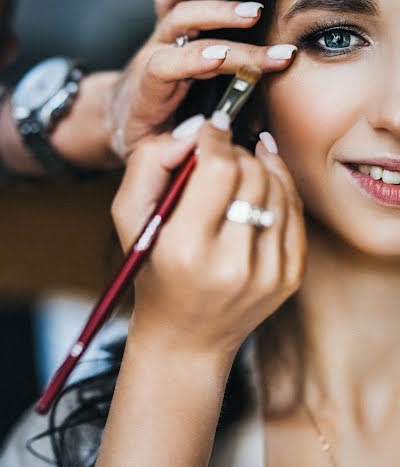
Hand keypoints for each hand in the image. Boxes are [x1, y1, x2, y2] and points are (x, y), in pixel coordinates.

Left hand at [103, 0, 296, 160]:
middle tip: (270, 48)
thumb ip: (172, 149)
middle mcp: (151, 58)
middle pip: (185, 35)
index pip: (166, 66)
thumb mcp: (148, 154)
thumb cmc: (139, 137)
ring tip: (255, 12)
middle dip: (228, 41)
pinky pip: (170, 0)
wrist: (117, 116)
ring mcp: (157, 41)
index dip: (192, 60)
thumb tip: (205, 138)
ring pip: (181, 12)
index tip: (223, 58)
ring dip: (219, 9)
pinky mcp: (163, 32)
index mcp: (146, 91)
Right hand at [112, 118, 306, 358]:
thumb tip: (198, 130)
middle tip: (219, 154)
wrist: (186, 337)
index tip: (211, 129)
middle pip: (252, 173)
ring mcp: (268, 273)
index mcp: (186, 250)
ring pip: (278, 187)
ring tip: (237, 170)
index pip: (219, 168)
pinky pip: (295, 211)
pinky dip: (280, 188)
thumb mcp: (129, 217)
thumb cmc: (151, 272)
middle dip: (235, 152)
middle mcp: (233, 264)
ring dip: (258, 167)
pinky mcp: (290, 277)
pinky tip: (262, 183)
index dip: (216, 137)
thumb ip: (151, 163)